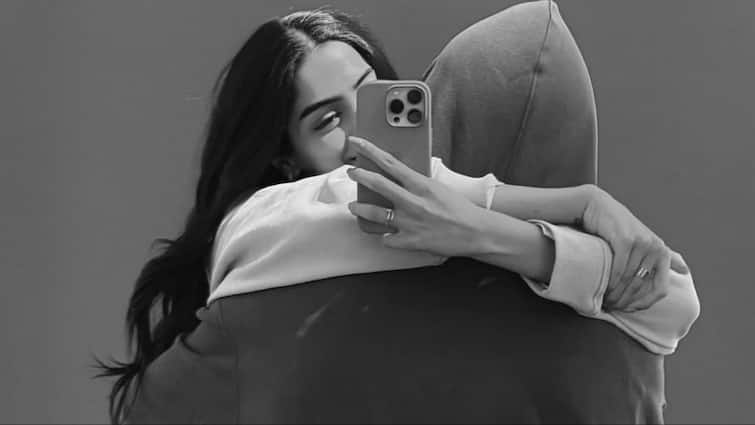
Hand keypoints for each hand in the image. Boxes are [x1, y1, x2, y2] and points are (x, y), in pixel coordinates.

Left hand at [345, 136, 484, 257]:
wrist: (476, 232)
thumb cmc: (460, 209)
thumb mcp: (438, 188)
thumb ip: (418, 182)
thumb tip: (400, 176)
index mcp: (420, 184)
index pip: (389, 162)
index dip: (369, 150)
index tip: (357, 142)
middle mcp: (412, 201)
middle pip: (377, 184)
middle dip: (360, 176)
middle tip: (352, 172)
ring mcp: (408, 222)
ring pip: (374, 213)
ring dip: (360, 208)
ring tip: (354, 206)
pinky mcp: (409, 241)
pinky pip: (386, 238)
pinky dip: (385, 236)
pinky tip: (385, 234)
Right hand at [582, 187, 690, 311]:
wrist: (598, 207)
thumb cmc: (620, 228)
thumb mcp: (645, 242)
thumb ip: (665, 256)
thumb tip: (686, 270)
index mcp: (662, 252)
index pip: (661, 289)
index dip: (646, 303)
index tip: (630, 309)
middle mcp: (655, 248)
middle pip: (642, 286)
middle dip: (627, 300)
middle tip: (613, 307)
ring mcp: (641, 244)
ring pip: (630, 280)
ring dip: (617, 294)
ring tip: (607, 302)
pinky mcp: (625, 241)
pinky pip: (620, 270)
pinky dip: (611, 283)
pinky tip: (604, 290)